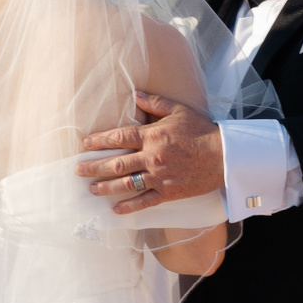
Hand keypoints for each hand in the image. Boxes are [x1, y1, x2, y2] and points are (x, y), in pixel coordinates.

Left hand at [77, 90, 222, 214]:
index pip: (119, 137)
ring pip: (126, 183)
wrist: (223, 156)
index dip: (100, 141)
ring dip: (106, 187)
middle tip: (78, 170)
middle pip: (117, 163)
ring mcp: (159, 176)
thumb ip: (154, 103)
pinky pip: (145, 201)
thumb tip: (135, 93)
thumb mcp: (178, 110)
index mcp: (153, 136)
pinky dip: (129, 206)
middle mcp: (152, 157)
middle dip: (94, 166)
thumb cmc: (201, 130)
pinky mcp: (168, 192)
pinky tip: (116, 209)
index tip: (85, 144)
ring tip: (91, 189)